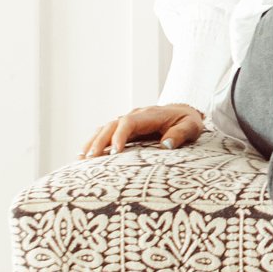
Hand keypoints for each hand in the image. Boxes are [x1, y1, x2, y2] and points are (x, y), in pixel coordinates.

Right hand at [81, 103, 203, 158]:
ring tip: (81, 159)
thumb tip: (166, 145)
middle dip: (100, 142)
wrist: (185, 112)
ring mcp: (128, 121)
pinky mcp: (124, 128)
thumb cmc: (188, 121)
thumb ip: (180, 134)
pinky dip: (94, 142)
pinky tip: (84, 155)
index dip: (119, 136)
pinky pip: (106, 133)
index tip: (113, 153)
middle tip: (90, 159)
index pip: (129, 122)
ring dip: (92, 142)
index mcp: (150, 115)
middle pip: (111, 125)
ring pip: (104, 128)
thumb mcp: (191, 126)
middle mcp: (135, 116)